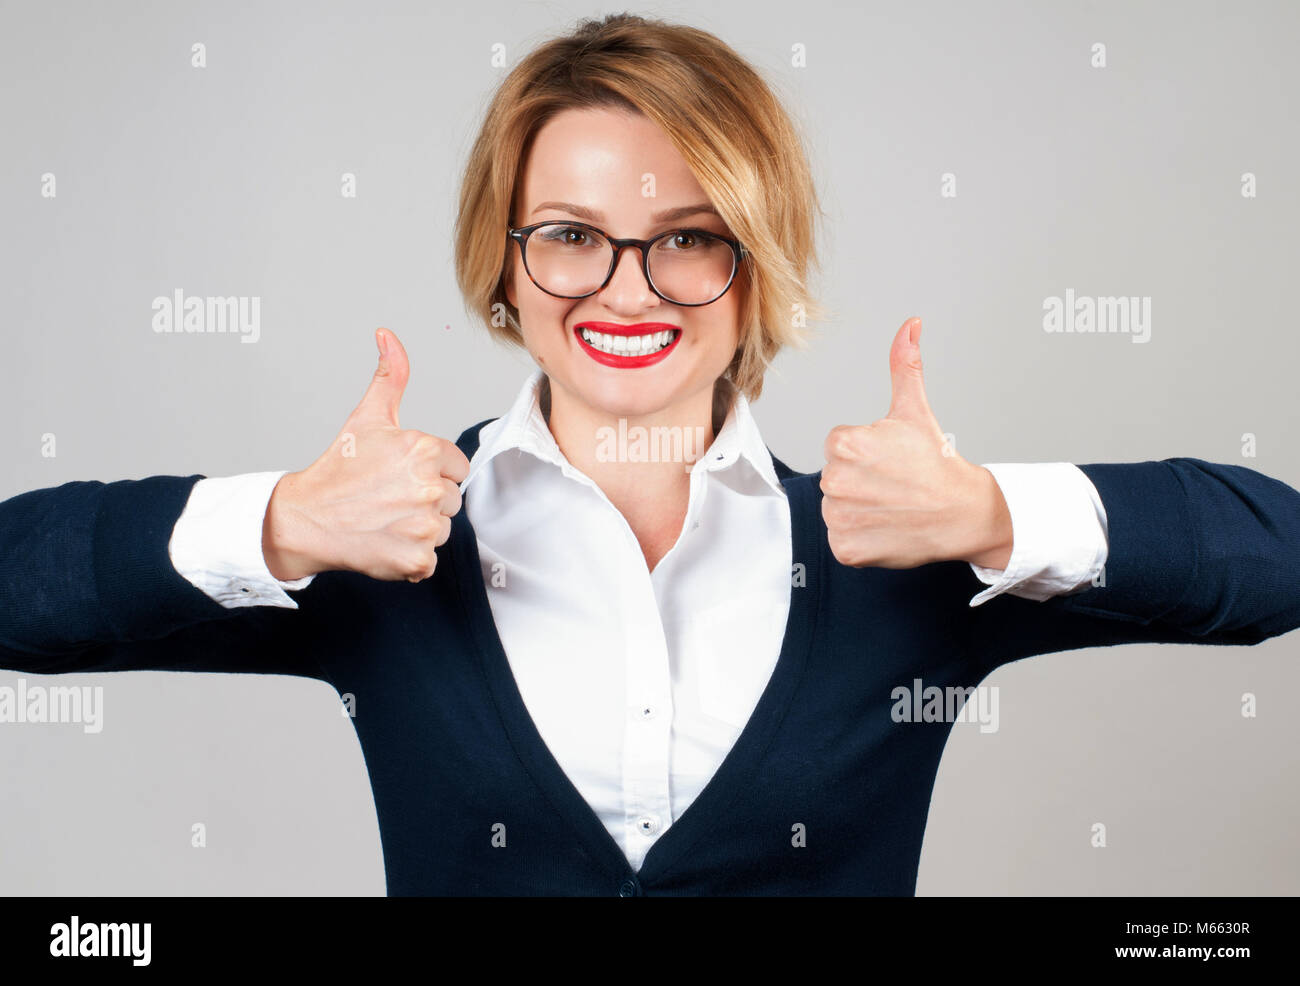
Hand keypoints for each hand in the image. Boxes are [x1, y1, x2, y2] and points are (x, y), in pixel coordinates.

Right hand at [262, 328, 470, 581]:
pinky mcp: (416, 559)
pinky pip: (429, 561)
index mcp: (425, 451)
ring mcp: (423, 526)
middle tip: (388, 498)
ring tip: (384, 519)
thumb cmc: (338, 470)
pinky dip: (410, 559)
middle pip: (451, 499)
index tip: (400, 476)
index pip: (457, 467)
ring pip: (441, 530)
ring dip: (418, 530)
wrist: (306, 519)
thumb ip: (389, 376)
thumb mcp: (367, 418)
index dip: (431, 472)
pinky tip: (384, 542)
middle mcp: (429, 488)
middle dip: (425, 501)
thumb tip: (388, 336)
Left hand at [820, 317, 1012, 569]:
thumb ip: (904, 365)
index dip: (865, 454)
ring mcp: (839, 519)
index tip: (890, 461)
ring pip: (837, 509)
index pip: (837, 449)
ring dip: (859, 510)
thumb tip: (910, 325)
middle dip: (860, 481)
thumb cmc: (938, 463)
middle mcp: (834, 482)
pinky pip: (841, 541)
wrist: (964, 513)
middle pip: (834, 478)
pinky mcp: (845, 549)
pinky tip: (886, 529)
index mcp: (843, 445)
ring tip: (891, 507)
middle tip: (894, 485)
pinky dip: (861, 539)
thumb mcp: (915, 410)